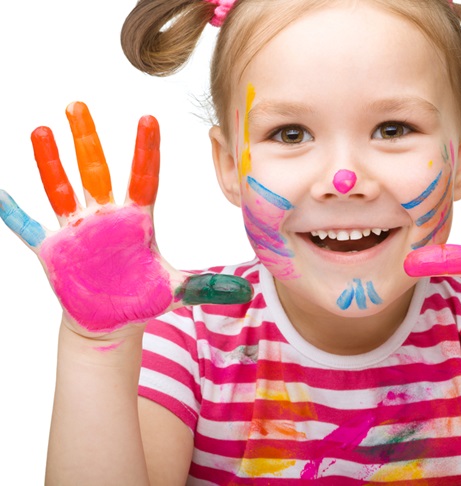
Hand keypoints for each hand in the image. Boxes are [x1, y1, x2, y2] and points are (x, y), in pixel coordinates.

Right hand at [0, 102, 251, 335]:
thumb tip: (241, 292)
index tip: (149, 119)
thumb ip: (206, 286)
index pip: (144, 177)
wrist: (111, 319)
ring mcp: (78, 230)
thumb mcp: (175, 290)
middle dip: (88, 140)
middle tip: (78, 105)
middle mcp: (105, 217)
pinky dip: (13, 211)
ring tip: (43, 131)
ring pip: (62, 189)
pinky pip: (28, 227)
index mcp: (137, 219)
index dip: (146, 151)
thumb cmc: (141, 296)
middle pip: (97, 171)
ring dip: (51, 163)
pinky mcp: (55, 250)